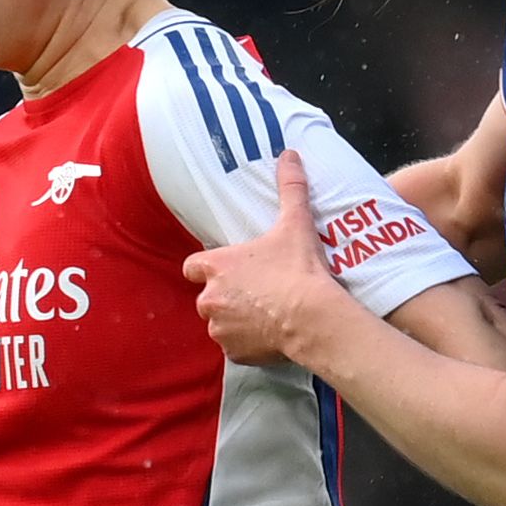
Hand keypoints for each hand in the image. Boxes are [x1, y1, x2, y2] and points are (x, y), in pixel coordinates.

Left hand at [184, 157, 343, 366]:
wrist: (313, 317)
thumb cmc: (299, 269)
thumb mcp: (295, 223)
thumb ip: (289, 188)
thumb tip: (290, 153)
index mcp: (216, 266)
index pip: (192, 266)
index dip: (206, 268)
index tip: (227, 269)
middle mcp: (209, 298)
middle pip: (207, 297)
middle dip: (226, 296)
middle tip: (257, 293)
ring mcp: (219, 328)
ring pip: (220, 324)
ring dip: (236, 320)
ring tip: (266, 315)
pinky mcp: (233, 352)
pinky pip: (234, 347)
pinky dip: (247, 343)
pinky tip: (269, 335)